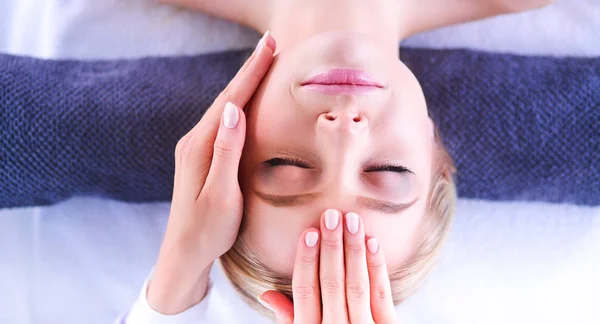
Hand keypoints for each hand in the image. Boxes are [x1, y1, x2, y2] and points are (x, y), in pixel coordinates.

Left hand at [147, 32, 275, 313]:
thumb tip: (234, 110)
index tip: (269, 47)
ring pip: (225, 108)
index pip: (231, 101)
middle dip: (250, 70)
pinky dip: (239, 104)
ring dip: (245, 84)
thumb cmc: (207, 230)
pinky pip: (223, 122)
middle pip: (227, 98)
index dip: (251, 72)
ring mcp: (196, 149)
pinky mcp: (201, 157)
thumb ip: (226, 152)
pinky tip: (247, 101)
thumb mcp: (221, 195)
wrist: (183, 254)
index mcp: (200, 147)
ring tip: (264, 64)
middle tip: (270, 45)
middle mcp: (195, 142)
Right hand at [261, 210, 397, 323]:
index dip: (306, 260)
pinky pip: (382, 295)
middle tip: (331, 215)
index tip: (308, 232)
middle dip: (332, 247)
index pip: (305, 291)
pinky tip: (372, 242)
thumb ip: (289, 319)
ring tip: (352, 220)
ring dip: (354, 250)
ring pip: (357, 285)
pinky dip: (377, 267)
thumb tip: (265, 294)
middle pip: (332, 283)